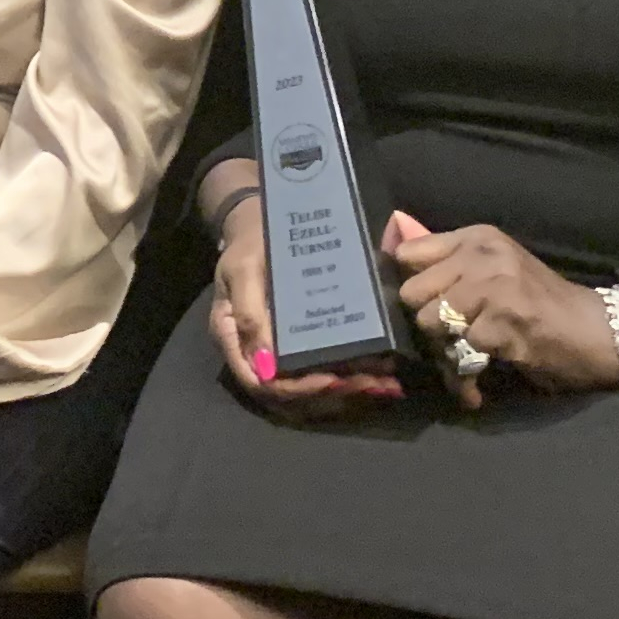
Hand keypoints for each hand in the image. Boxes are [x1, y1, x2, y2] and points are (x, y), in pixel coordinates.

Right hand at [205, 177, 406, 413]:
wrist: (261, 222)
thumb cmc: (251, 242)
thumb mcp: (244, 268)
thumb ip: (249, 312)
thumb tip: (265, 364)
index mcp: (232, 338)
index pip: (260, 383)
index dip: (296, 390)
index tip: (333, 381)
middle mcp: (253, 355)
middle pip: (290, 397)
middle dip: (333, 395)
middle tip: (374, 384)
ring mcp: (276, 354)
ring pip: (309, 393)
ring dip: (348, 394)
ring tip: (386, 384)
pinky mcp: (298, 348)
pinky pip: (321, 376)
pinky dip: (351, 380)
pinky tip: (380, 376)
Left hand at [386, 212, 618, 405]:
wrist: (599, 330)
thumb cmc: (541, 301)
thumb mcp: (496, 268)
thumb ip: (451, 266)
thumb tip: (393, 267)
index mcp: (477, 238)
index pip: (408, 254)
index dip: (408, 284)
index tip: (417, 305)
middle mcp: (483, 256)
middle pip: (414, 293)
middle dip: (427, 321)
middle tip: (449, 337)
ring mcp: (494, 289)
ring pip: (433, 324)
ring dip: (445, 349)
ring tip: (467, 356)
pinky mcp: (504, 325)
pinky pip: (460, 355)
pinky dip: (466, 375)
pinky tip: (480, 379)